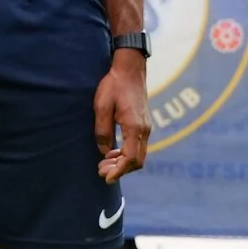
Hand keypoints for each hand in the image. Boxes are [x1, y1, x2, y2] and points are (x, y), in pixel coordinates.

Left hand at [93, 49, 150, 180]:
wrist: (130, 70)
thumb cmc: (114, 86)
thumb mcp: (102, 107)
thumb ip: (103, 131)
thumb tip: (104, 151)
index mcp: (135, 127)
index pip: (130, 158)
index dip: (118, 171)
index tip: (106, 178)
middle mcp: (144, 130)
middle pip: (137, 161)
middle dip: (120, 170)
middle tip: (101, 171)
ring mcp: (146, 128)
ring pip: (139, 155)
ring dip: (123, 163)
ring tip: (104, 164)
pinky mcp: (144, 125)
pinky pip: (138, 147)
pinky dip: (126, 154)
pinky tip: (113, 152)